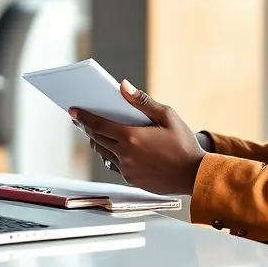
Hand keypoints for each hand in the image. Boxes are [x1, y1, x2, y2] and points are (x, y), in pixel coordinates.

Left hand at [70, 81, 204, 195]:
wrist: (195, 175)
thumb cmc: (183, 143)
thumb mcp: (167, 116)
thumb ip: (142, 101)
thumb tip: (123, 86)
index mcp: (131, 137)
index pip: (98, 125)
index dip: (83, 117)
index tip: (72, 111)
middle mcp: (125, 155)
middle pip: (97, 139)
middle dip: (87, 128)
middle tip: (80, 119)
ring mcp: (127, 170)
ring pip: (104, 153)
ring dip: (97, 142)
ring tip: (96, 132)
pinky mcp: (132, 180)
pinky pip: (114, 165)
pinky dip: (111, 154)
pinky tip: (115, 147)